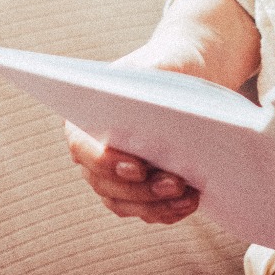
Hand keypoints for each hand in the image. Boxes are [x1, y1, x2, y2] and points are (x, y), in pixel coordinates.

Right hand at [66, 0, 261, 224]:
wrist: (190, 78)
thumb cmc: (171, 66)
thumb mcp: (164, 62)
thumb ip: (155, 73)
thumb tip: (147, 100)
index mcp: (85, 116)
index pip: (83, 146)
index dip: (105, 161)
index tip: (137, 167)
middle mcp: (92, 151)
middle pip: (103, 182)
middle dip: (140, 189)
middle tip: (174, 184)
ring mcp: (112, 176)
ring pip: (123, 202)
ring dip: (154, 205)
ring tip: (187, 197)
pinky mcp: (137, 191)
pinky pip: (144, 210)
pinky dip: (165, 212)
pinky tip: (189, 203)